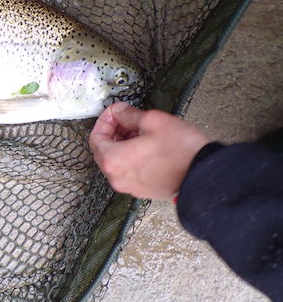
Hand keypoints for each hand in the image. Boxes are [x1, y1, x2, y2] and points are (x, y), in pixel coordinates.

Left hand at [89, 102, 209, 199]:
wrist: (204, 177)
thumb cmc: (182, 151)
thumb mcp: (154, 121)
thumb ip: (129, 115)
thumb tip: (120, 112)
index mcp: (113, 160)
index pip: (95, 137)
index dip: (105, 120)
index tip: (116, 111)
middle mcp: (117, 177)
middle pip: (103, 150)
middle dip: (113, 132)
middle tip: (125, 119)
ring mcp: (129, 186)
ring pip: (115, 161)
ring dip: (122, 144)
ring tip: (139, 131)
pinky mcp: (142, 190)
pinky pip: (128, 171)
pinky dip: (130, 157)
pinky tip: (146, 146)